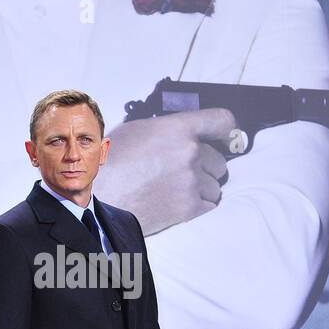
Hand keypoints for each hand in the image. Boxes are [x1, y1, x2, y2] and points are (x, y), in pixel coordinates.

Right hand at [99, 109, 236, 234]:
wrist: (101, 197)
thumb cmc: (112, 163)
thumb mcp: (138, 130)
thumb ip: (169, 129)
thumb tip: (188, 131)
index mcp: (179, 128)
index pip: (222, 121)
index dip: (226, 130)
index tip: (227, 138)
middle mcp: (190, 153)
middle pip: (219, 159)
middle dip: (206, 165)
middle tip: (184, 170)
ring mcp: (191, 181)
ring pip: (216, 184)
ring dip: (203, 186)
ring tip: (178, 187)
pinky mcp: (189, 207)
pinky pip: (210, 203)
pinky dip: (199, 203)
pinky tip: (180, 199)